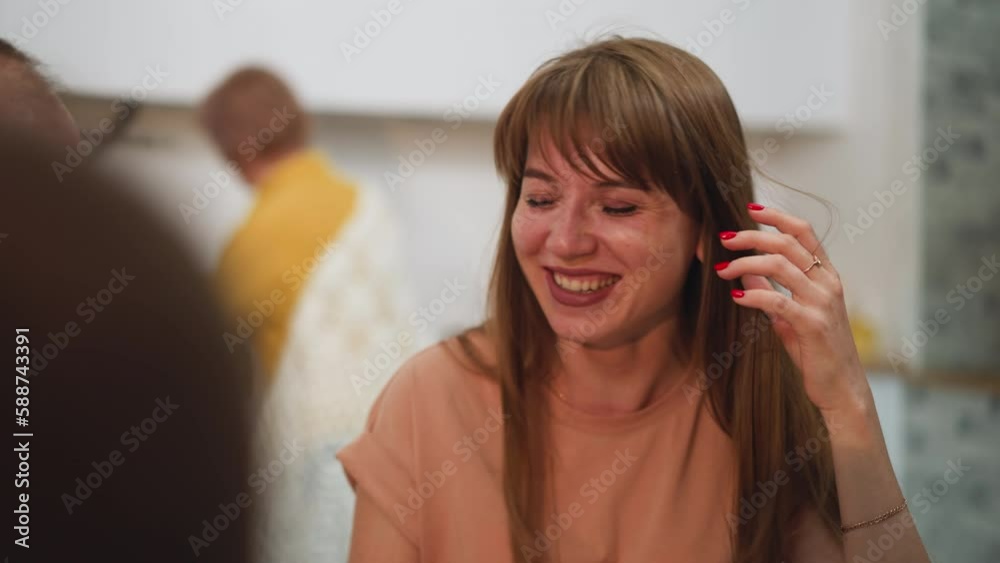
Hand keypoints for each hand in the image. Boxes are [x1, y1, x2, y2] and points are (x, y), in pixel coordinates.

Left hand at [714, 203, 871, 417]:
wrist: (841, 387)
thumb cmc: (816, 350)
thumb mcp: (791, 315)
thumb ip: (772, 290)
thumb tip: (745, 270)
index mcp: (827, 276)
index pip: (804, 233)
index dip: (777, 217)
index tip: (751, 208)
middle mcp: (828, 283)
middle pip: (786, 243)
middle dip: (751, 236)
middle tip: (724, 239)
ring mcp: (823, 303)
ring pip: (779, 265)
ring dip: (744, 263)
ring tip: (721, 269)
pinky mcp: (813, 325)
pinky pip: (777, 300)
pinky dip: (753, 294)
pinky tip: (736, 296)